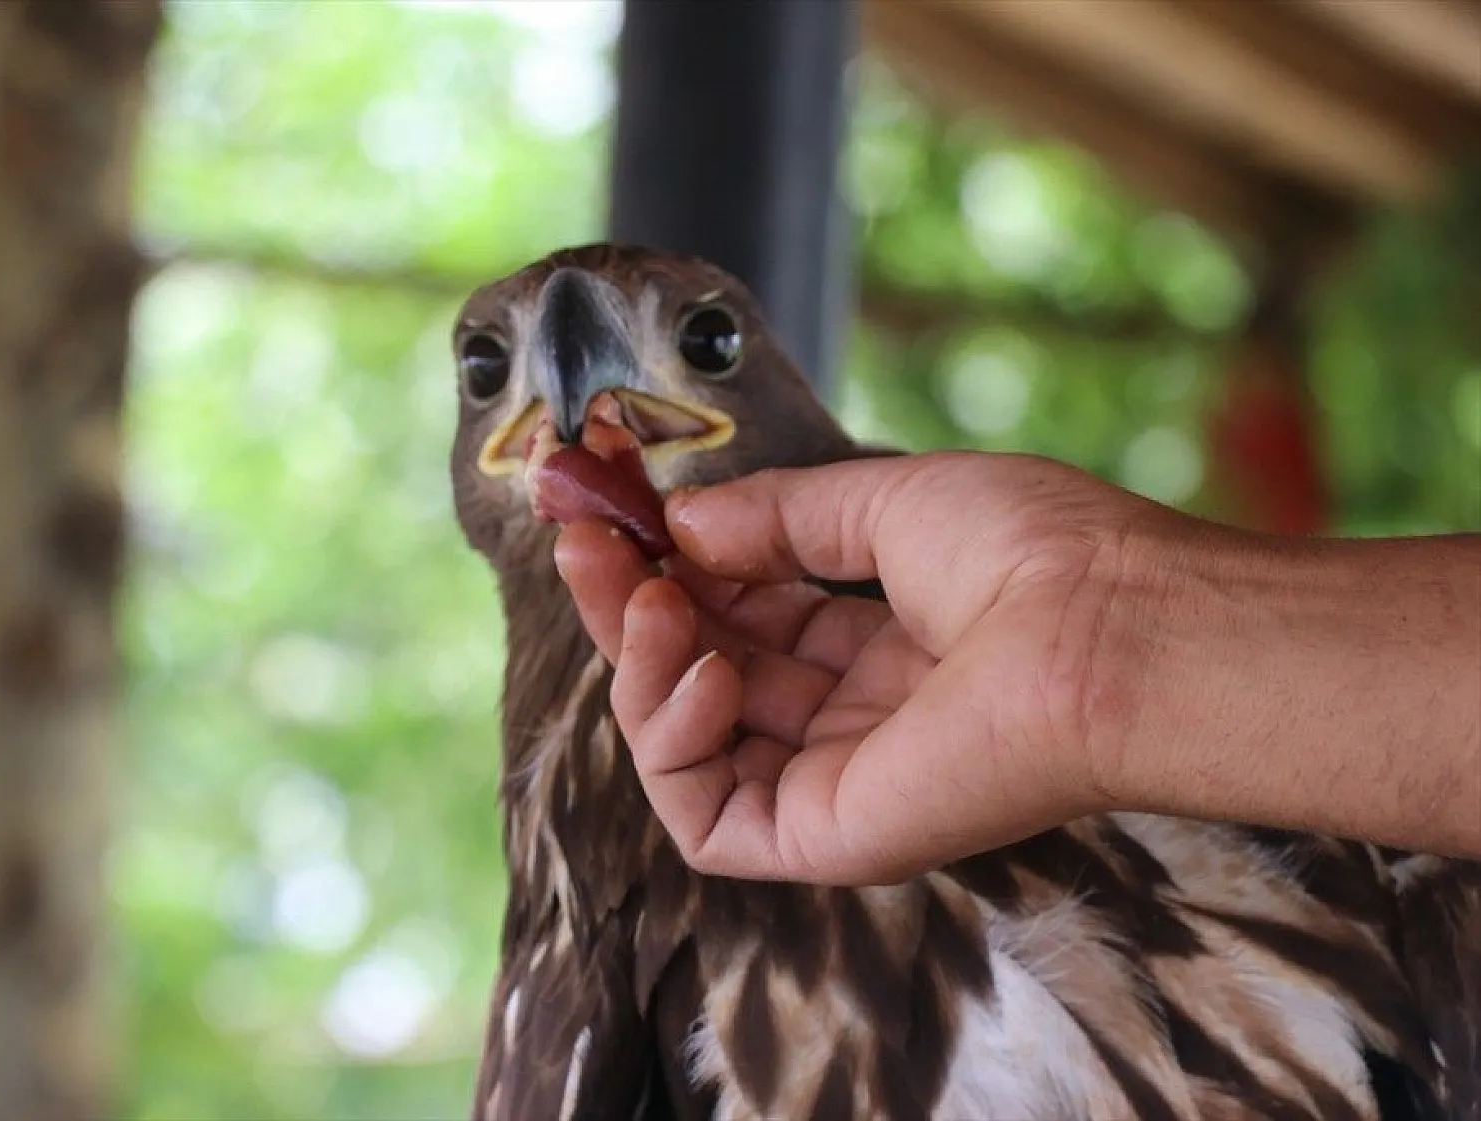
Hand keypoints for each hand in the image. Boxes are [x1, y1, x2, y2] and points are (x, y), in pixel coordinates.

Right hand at [553, 451, 1165, 885]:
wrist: (1108, 629)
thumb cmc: (1035, 553)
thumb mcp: (886, 502)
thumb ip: (776, 516)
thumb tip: (681, 522)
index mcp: (880, 641)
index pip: (740, 611)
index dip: (670, 561)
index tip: (610, 501)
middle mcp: (852, 715)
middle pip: (699, 669)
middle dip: (629, 601)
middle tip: (582, 538)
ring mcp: (834, 781)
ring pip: (686, 742)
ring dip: (639, 664)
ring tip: (649, 598)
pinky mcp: (822, 837)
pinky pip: (704, 814)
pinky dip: (669, 740)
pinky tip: (697, 669)